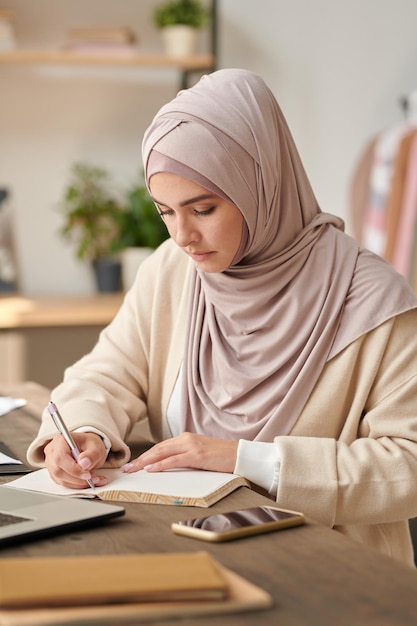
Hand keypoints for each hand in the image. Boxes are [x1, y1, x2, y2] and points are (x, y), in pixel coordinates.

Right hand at [43, 432, 108, 488]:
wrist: (88, 448)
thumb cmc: (90, 444)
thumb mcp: (96, 446)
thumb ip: (92, 454)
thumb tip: (84, 464)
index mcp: (60, 440)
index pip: (60, 458)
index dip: (73, 469)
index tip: (87, 475)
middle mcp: (52, 451)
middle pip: (58, 471)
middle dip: (78, 478)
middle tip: (94, 478)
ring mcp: (51, 463)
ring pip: (61, 480)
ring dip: (79, 483)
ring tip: (95, 479)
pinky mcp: (54, 474)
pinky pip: (64, 483)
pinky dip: (78, 485)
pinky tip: (89, 481)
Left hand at [121, 432, 237, 473]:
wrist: (240, 454)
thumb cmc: (221, 457)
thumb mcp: (200, 453)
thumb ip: (185, 455)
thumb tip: (169, 465)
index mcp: (186, 438)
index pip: (161, 446)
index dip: (146, 455)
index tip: (134, 464)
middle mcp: (186, 439)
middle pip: (157, 449)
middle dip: (140, 459)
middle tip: (127, 468)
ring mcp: (191, 446)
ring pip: (162, 453)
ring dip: (145, 462)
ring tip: (133, 470)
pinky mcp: (197, 455)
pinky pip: (173, 460)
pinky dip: (160, 465)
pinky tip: (150, 470)